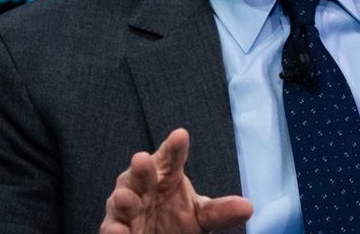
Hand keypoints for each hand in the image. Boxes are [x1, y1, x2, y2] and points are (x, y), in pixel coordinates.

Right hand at [100, 128, 252, 233]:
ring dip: (123, 198)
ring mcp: (128, 209)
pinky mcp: (116, 228)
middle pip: (141, 174)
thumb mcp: (202, 216)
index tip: (181, 135)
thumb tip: (248, 207)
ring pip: (121, 200)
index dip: (174, 148)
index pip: (171, 158)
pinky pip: (112, 227)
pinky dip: (114, 229)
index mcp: (166, 176)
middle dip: (141, 167)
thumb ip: (220, 212)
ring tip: (126, 197)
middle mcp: (143, 188)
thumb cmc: (178, 222)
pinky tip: (119, 230)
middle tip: (141, 159)